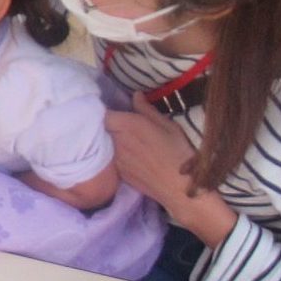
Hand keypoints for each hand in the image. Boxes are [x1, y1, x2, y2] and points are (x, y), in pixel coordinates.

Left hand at [106, 99, 234, 243]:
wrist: (178, 186)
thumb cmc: (177, 151)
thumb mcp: (167, 125)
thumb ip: (146, 109)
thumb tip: (135, 94)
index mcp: (127, 124)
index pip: (104, 113)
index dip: (107, 112)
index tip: (115, 111)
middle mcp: (116, 140)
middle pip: (102, 129)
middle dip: (108, 125)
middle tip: (120, 125)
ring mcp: (114, 158)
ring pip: (104, 144)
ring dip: (109, 140)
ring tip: (124, 141)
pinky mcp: (116, 172)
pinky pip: (110, 159)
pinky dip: (114, 155)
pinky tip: (128, 156)